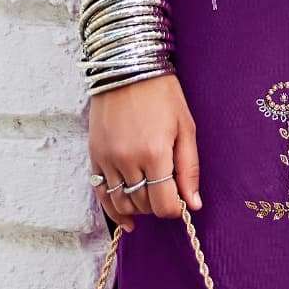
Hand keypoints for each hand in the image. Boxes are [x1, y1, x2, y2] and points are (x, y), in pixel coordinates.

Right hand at [88, 72, 201, 233]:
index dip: (176, 210)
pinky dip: (113, 209)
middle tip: (168, 194)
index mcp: (154, 153)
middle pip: (144, 204)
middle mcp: (127, 160)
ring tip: (150, 200)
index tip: (182, 203)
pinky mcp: (94, 156)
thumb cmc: (162, 95)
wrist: (126, 67)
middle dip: (158, 206)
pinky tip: (126, 220)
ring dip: (138, 207)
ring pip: (121, 203)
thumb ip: (189, 169)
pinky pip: (100, 193)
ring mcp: (107, 159)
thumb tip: (194, 204)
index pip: (164, 204)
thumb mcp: (186, 128)